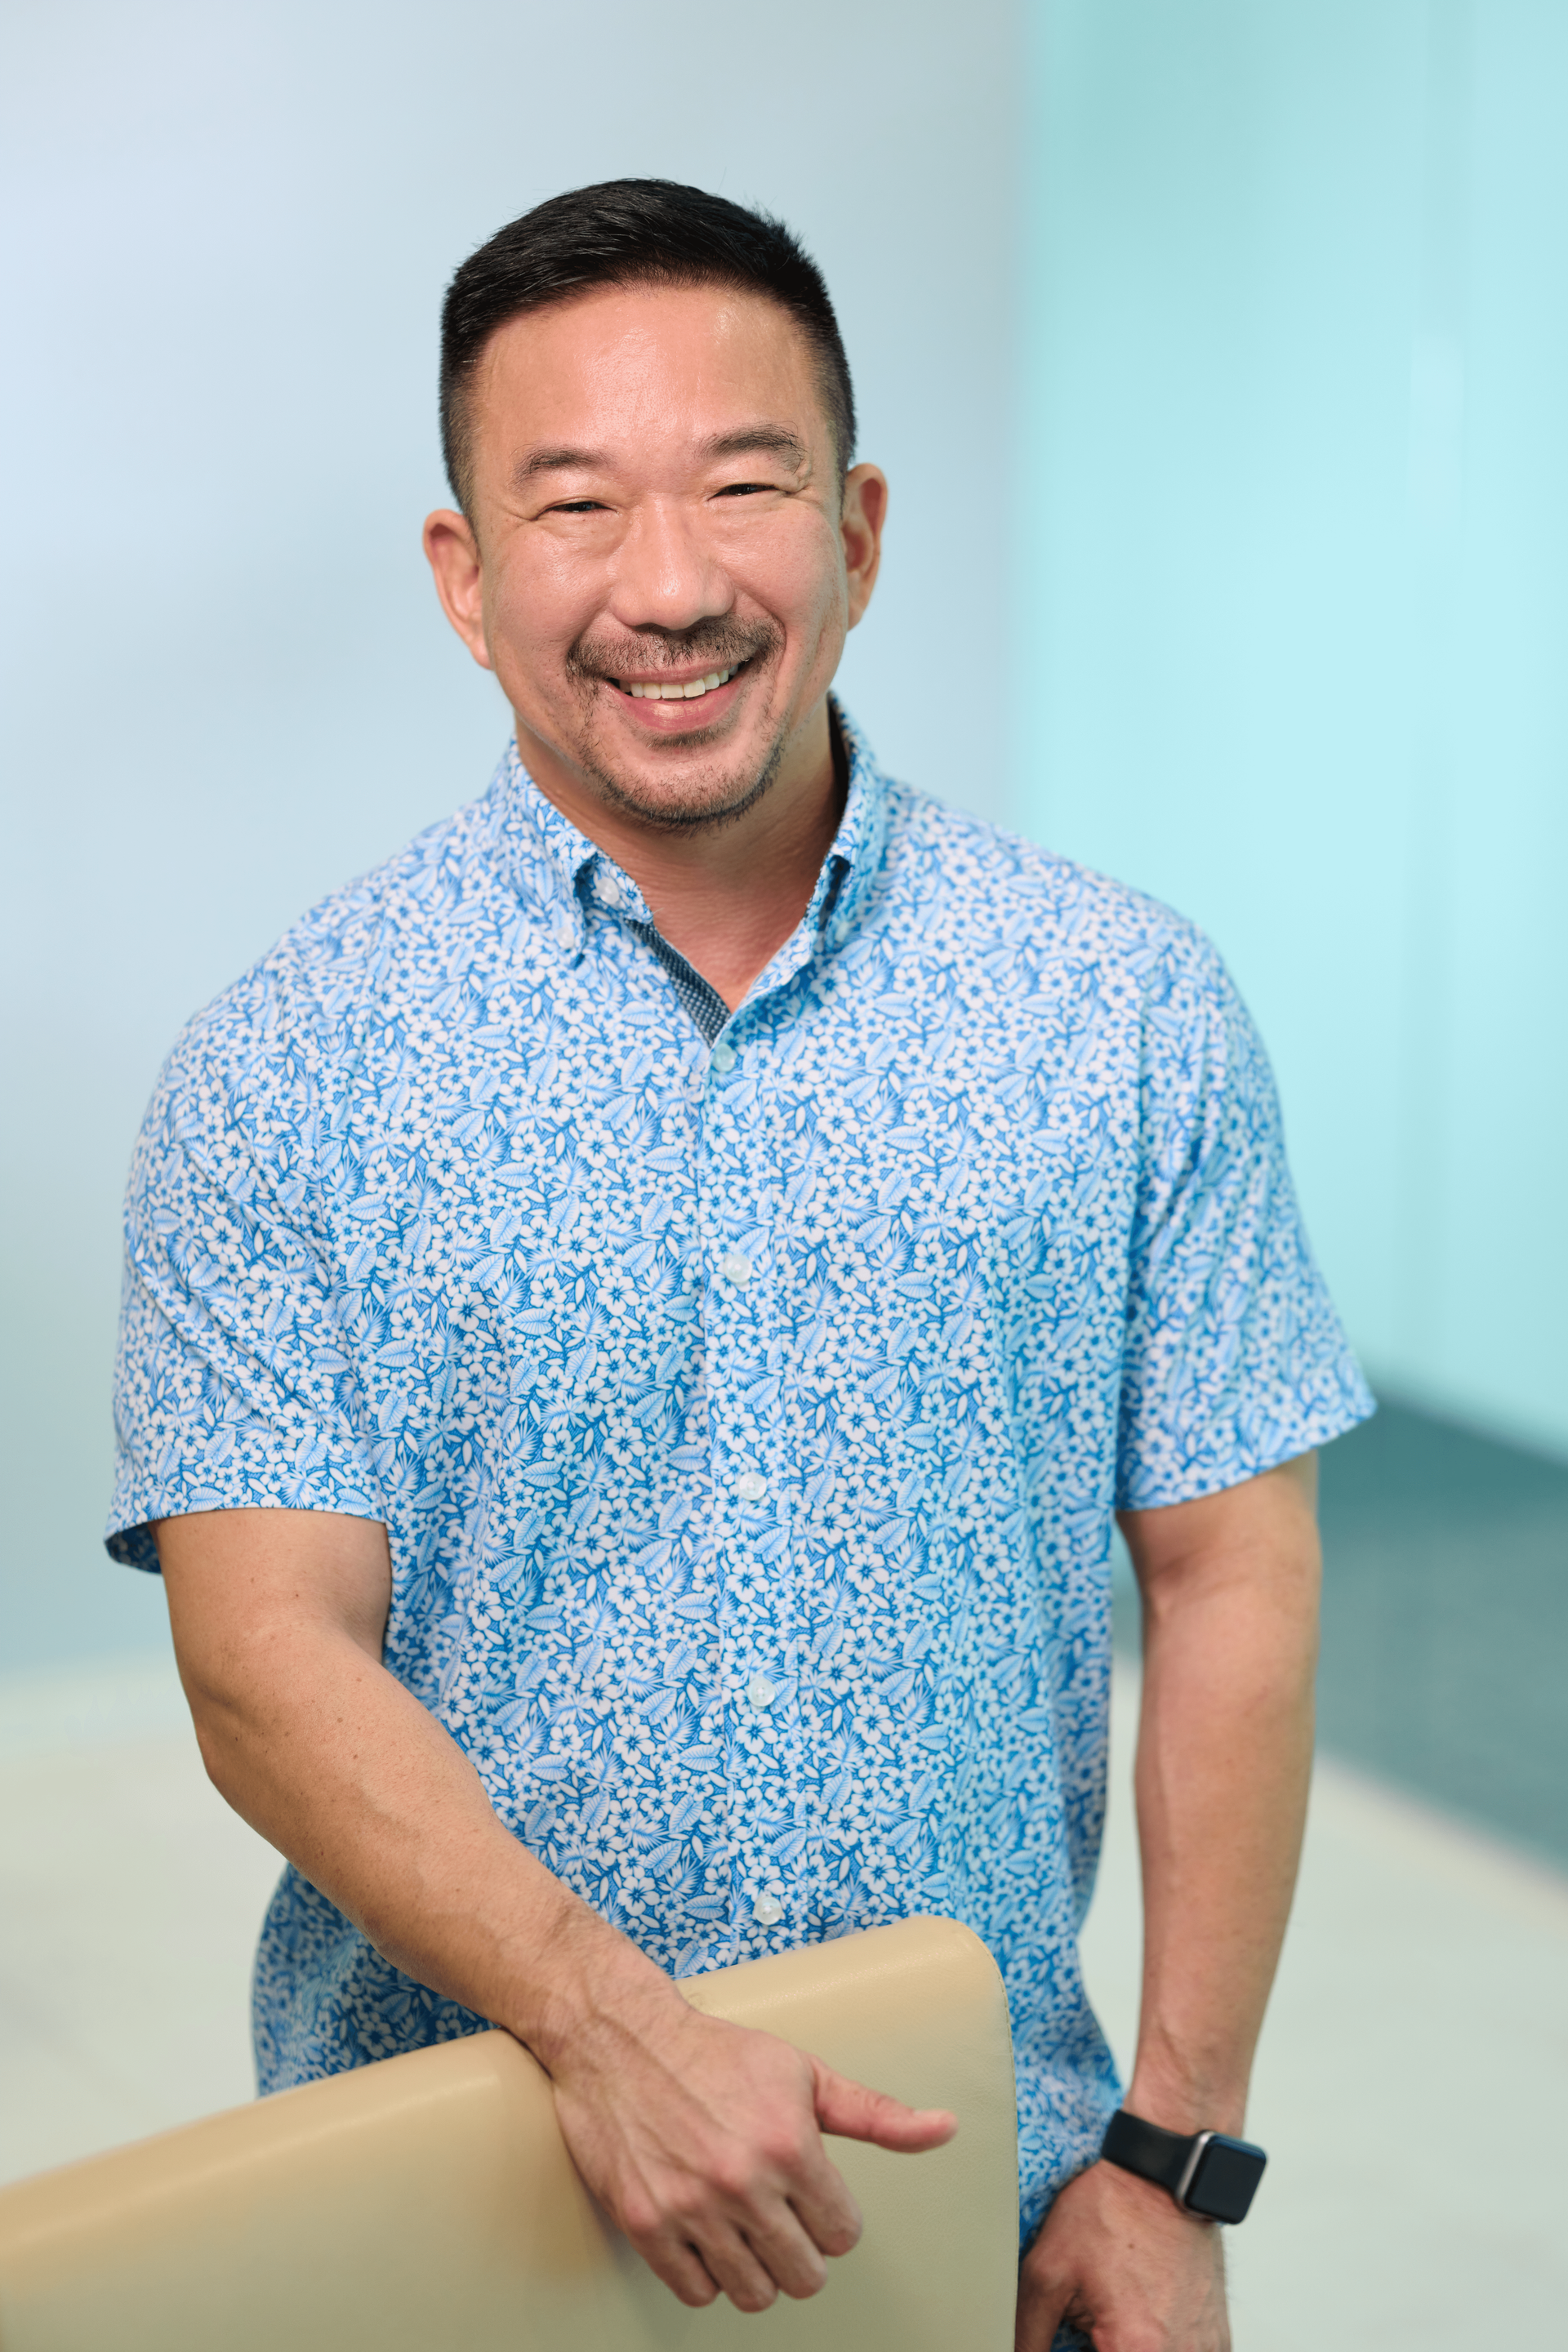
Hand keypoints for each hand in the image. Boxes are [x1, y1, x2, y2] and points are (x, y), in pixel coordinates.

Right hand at [547, 1979, 956, 2311]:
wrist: (621, 2040)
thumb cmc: (718, 2054)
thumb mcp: (804, 2073)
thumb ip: (876, 2115)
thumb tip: (947, 2128)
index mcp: (790, 2144)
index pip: (842, 2234)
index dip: (831, 2217)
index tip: (811, 2197)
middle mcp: (743, 2181)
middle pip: (804, 2276)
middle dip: (801, 2251)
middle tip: (782, 2219)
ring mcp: (690, 2207)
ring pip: (753, 2293)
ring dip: (756, 2268)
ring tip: (746, 2229)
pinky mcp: (645, 2223)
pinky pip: (696, 2292)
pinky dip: (707, 2275)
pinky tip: (708, 2236)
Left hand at [1015, 2159, 1228, 2350]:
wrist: (1161, 2174)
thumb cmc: (1110, 2211)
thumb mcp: (1048, 2270)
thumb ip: (1029, 2332)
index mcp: (1136, 2349)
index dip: (1073, 2351)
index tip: (1071, 2338)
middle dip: (1099, 2345)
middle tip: (1093, 2318)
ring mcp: (1205, 2349)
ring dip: (1127, 2344)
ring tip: (1117, 2309)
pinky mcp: (1218, 2338)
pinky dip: (1158, 2343)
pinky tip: (1141, 2310)